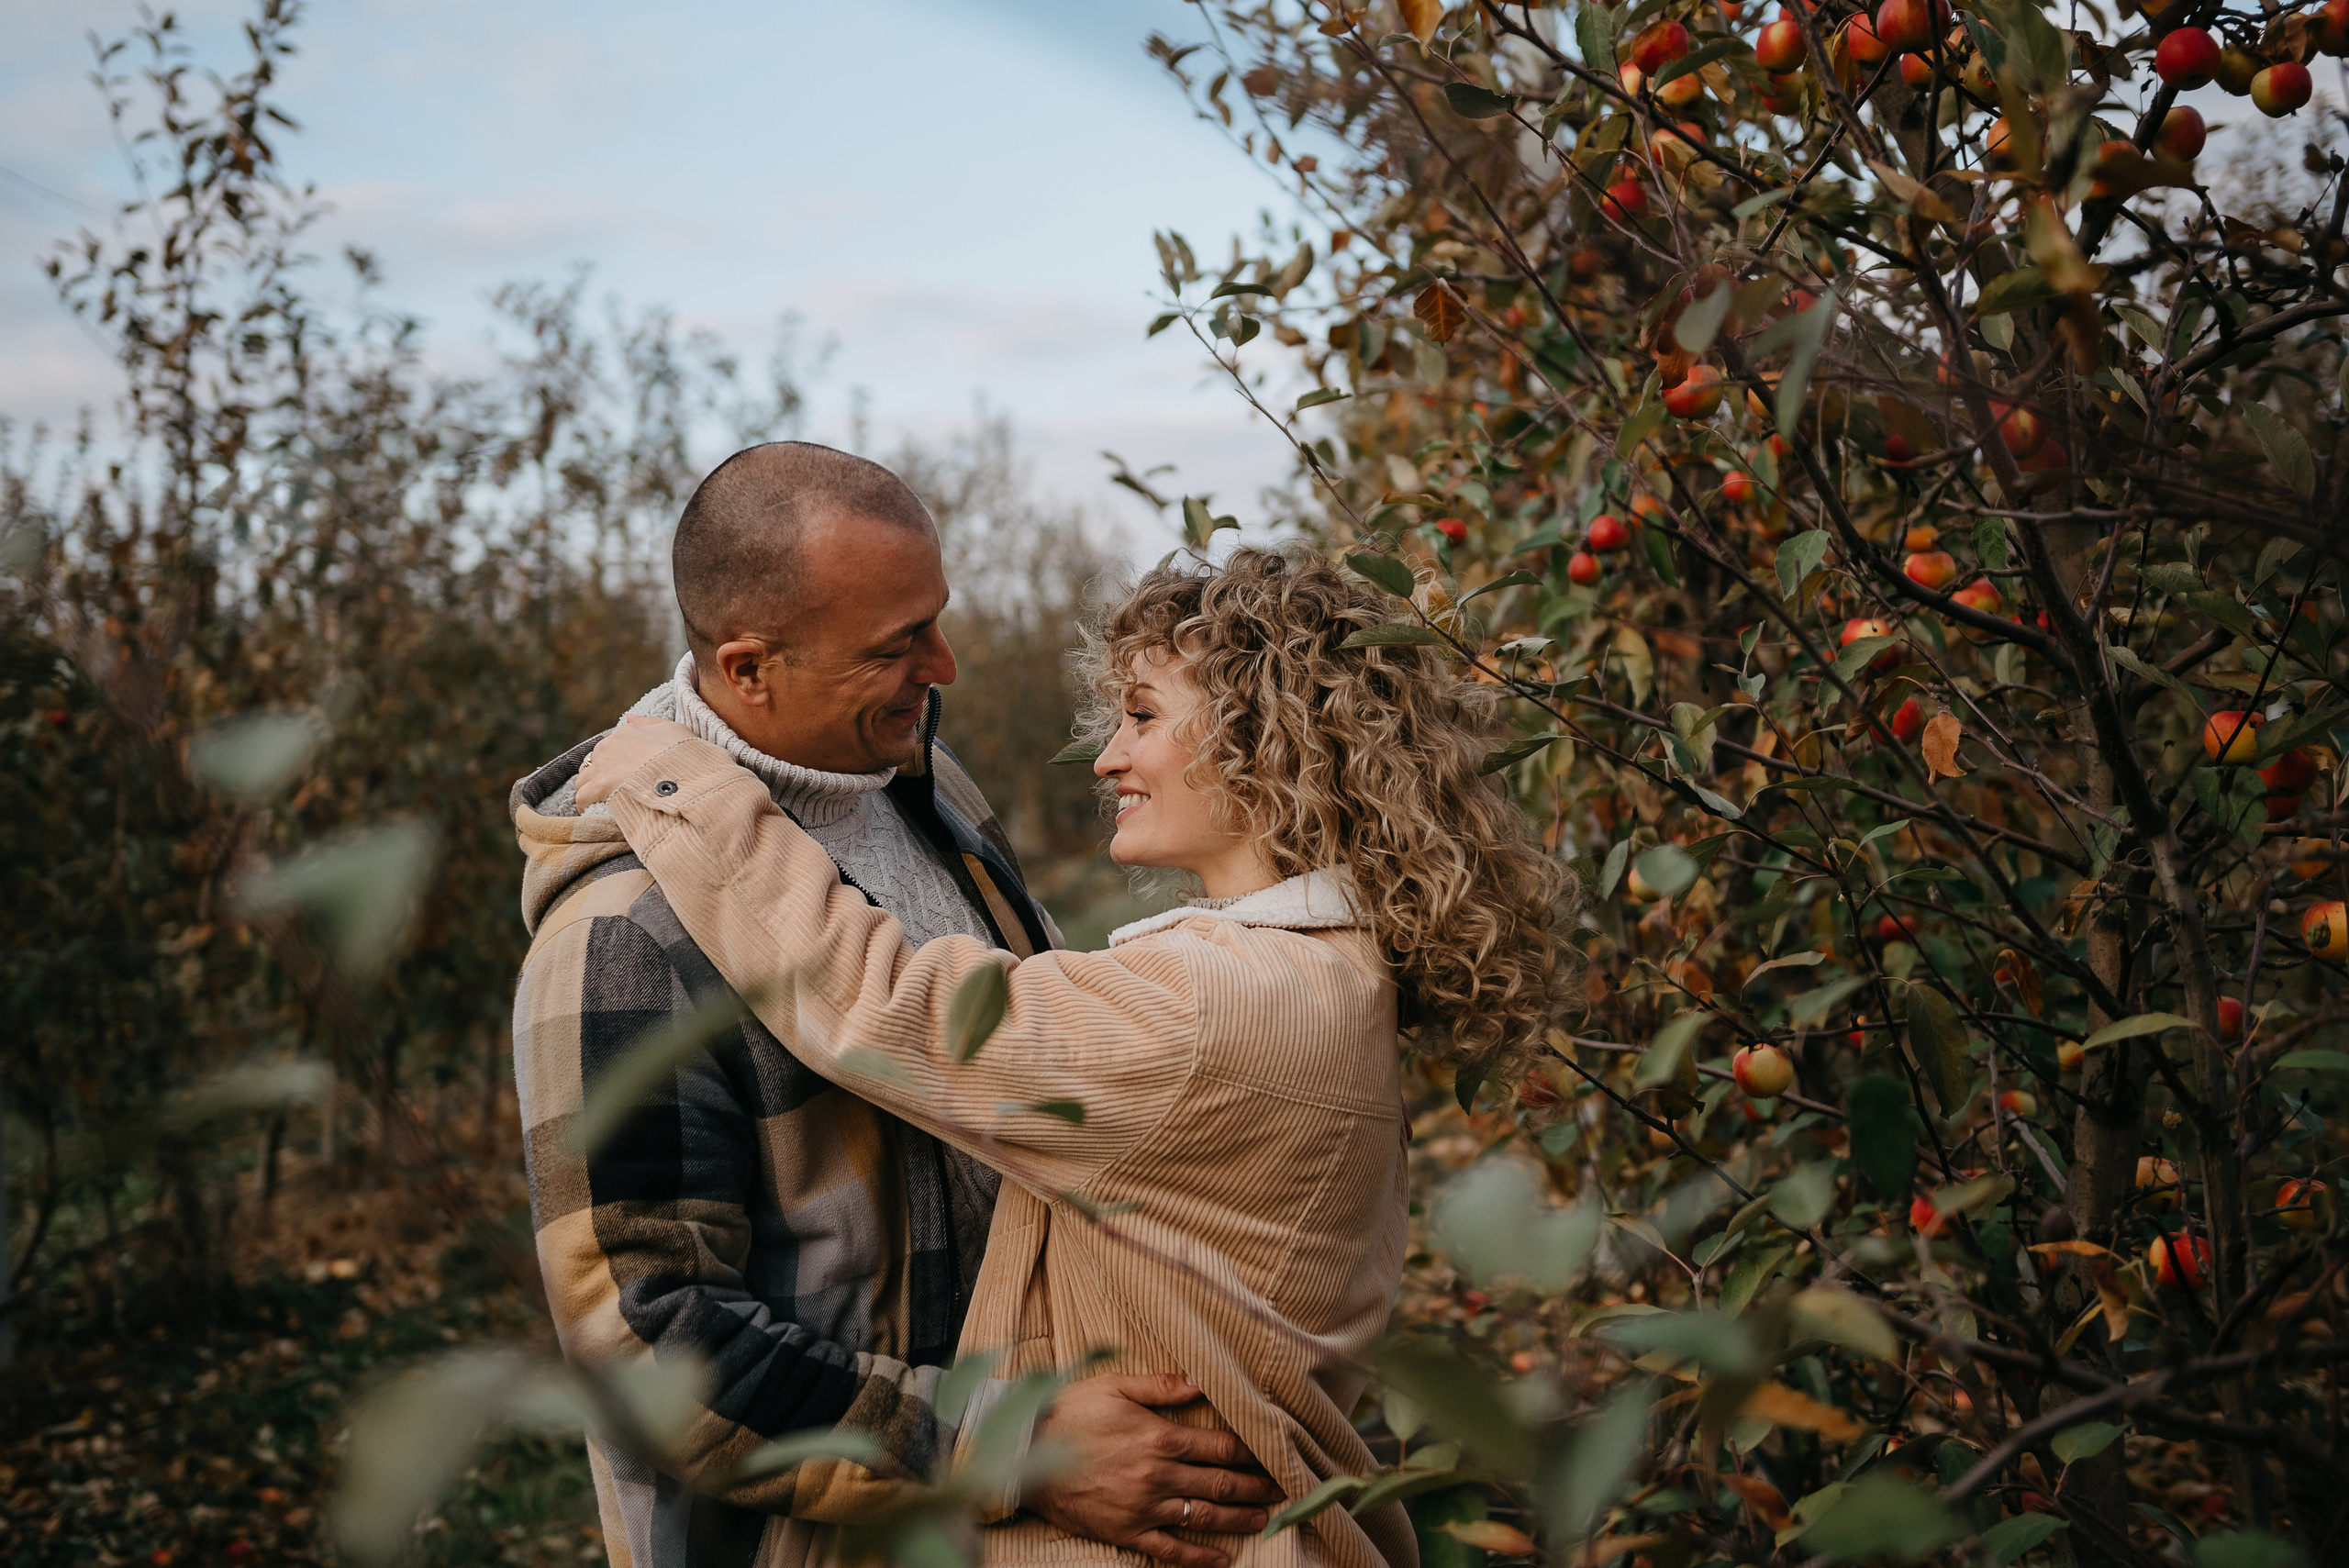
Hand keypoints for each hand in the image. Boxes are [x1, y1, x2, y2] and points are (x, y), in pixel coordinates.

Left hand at [574, 715, 695, 806]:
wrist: (682, 775)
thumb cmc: (683, 755)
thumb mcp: (673, 730)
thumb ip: (649, 723)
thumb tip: (629, 717)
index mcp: (628, 732)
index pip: (611, 745)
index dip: (615, 762)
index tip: (623, 775)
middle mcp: (611, 745)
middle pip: (594, 761)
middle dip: (600, 775)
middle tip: (612, 790)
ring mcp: (603, 765)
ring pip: (583, 778)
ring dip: (589, 789)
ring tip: (599, 802)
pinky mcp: (599, 786)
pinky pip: (582, 796)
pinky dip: (584, 804)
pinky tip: (591, 810)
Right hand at [1024, 1373, 1281, 1567]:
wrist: (1025, 1452)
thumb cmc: (1071, 1412)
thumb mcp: (1116, 1385)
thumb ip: (1163, 1385)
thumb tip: (1203, 1380)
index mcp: (1160, 1436)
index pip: (1221, 1447)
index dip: (1253, 1452)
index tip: (1276, 1454)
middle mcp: (1159, 1475)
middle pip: (1221, 1484)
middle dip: (1257, 1487)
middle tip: (1286, 1489)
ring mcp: (1144, 1507)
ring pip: (1204, 1516)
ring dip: (1239, 1519)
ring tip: (1266, 1519)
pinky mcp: (1127, 1531)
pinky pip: (1171, 1549)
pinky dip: (1199, 1557)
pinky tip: (1222, 1558)